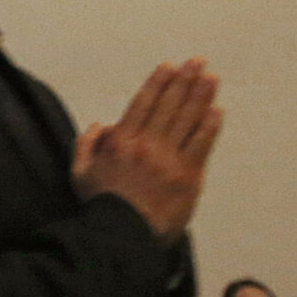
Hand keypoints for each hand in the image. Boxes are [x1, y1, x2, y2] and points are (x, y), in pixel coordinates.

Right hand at [70, 60, 222, 243]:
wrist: (121, 234)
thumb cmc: (101, 206)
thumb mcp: (80, 173)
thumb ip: (87, 145)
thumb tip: (101, 125)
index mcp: (121, 141)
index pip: (143, 103)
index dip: (158, 83)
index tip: (170, 67)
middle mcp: (146, 145)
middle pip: (169, 105)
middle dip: (185, 81)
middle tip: (197, 62)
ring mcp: (169, 159)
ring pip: (187, 120)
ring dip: (201, 96)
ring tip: (211, 78)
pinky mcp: (187, 176)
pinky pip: (201, 145)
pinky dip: (209, 126)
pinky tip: (216, 111)